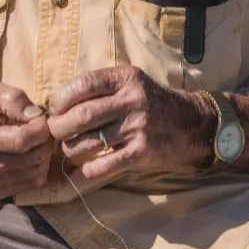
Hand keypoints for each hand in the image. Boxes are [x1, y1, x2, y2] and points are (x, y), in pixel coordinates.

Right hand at [0, 79, 51, 198]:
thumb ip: (14, 99)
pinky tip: (27, 152)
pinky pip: (32, 182)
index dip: (40, 126)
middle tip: (38, 126)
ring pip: (36, 173)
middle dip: (44, 139)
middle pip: (32, 158)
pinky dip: (37, 166)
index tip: (39, 116)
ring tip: (32, 138)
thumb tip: (37, 116)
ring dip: (43, 153)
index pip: (22, 140)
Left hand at [46, 67, 214, 178]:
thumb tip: (59, 101)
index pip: (83, 84)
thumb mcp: (131, 83)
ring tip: (68, 149)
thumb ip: (101, 87)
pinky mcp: (142, 151)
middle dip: (59, 126)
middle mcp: (132, 100)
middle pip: (82, 115)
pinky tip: (84, 168)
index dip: (61, 97)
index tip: (54, 107)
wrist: (194, 124)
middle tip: (54, 132)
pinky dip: (90, 169)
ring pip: (90, 140)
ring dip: (71, 148)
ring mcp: (138, 127)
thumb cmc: (153, 102)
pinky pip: (107, 164)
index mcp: (126, 79)